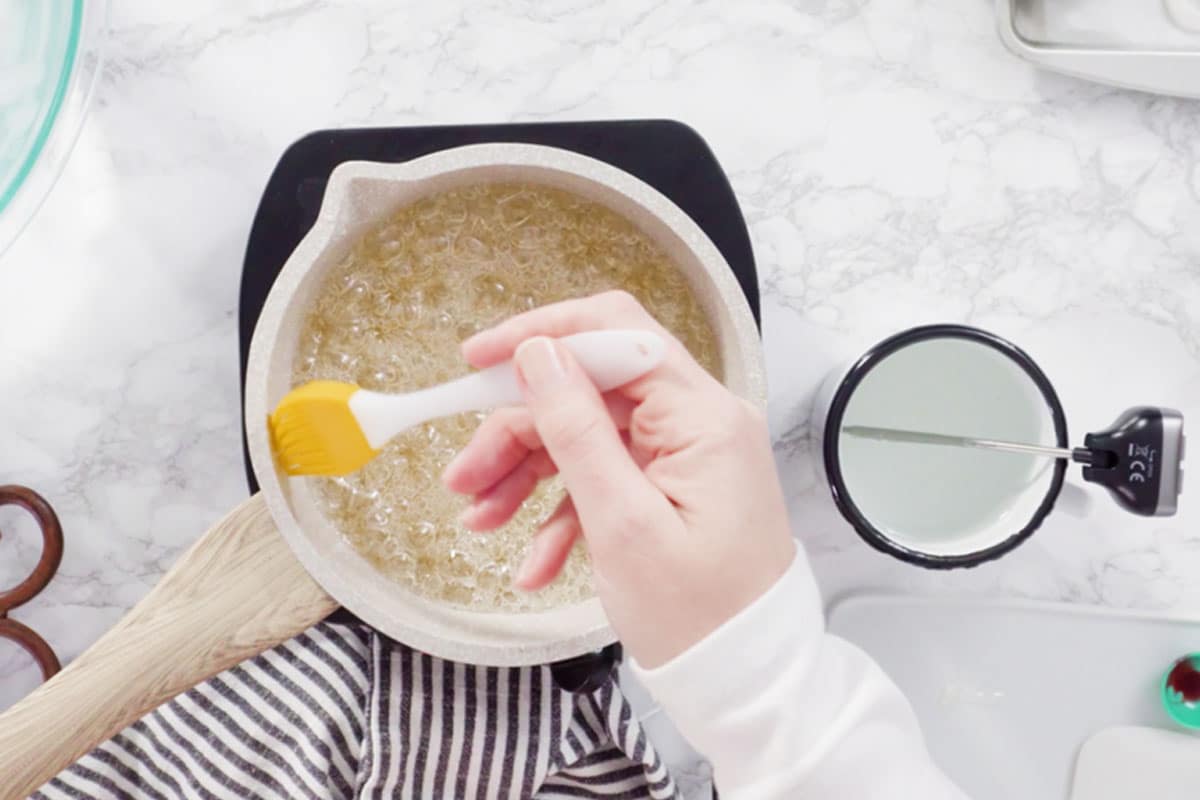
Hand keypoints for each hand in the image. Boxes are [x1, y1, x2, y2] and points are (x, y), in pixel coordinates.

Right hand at [442, 291, 795, 667]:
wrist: (747, 682)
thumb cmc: (701, 616)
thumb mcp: (623, 523)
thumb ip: (577, 429)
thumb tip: (539, 353)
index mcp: (701, 416)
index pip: (615, 333)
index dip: (541, 335)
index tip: (477, 362)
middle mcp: (698, 423)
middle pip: (589, 390)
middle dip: (518, 430)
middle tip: (463, 477)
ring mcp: (685, 457)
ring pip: (587, 436)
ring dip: (527, 476)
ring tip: (482, 523)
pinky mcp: (671, 489)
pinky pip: (604, 479)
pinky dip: (562, 514)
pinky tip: (535, 562)